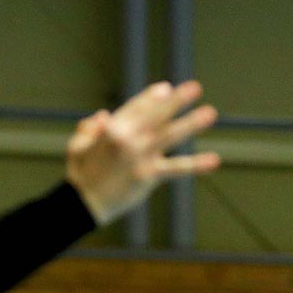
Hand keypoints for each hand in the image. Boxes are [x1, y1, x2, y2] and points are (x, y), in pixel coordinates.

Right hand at [65, 81, 220, 224]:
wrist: (83, 204)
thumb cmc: (80, 174)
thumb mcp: (78, 145)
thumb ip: (89, 128)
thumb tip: (103, 116)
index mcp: (112, 129)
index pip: (136, 108)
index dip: (152, 97)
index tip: (166, 88)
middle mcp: (129, 139)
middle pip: (157, 115)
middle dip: (176, 101)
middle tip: (196, 88)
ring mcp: (141, 157)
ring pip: (170, 136)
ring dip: (191, 124)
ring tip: (210, 113)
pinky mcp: (149, 176)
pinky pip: (176, 169)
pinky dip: (195, 165)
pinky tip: (214, 160)